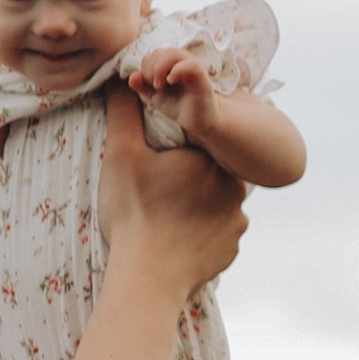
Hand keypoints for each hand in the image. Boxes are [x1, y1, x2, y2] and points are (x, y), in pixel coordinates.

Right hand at [96, 85, 245, 291]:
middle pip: (209, 174)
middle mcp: (235, 188)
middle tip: (158, 193)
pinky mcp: (232, 250)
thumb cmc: (134, 214)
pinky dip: (201, 235)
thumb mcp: (121, 156)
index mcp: (212, 159)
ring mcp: (237, 222)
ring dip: (197, 208)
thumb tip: (122, 80)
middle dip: (188, 180)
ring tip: (166, 218)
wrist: (148, 278)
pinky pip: (218, 234)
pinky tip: (178, 239)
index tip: (159, 166)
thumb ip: (123, 113)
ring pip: (216, 204)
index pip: (200, 146)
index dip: (178, 154)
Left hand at [130, 45, 218, 143]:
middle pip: (159, 52)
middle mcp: (181, 60)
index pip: (151, 55)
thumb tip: (132, 77)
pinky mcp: (201, 76)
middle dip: (150, 70)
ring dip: (160, 69)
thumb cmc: (178, 105)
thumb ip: (142, 86)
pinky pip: (189, 64)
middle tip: (155, 87)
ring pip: (173, 53)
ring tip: (160, 86)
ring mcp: (192, 66)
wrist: (197, 120)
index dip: (145, 69)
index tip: (150, 86)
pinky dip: (176, 71)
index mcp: (170, 63)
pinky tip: (171, 82)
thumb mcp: (154, 96)